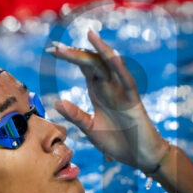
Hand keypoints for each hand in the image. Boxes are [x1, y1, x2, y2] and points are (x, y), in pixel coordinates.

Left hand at [48, 30, 168, 172]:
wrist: (141, 157)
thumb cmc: (118, 143)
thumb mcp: (91, 129)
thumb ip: (76, 116)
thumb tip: (57, 102)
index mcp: (99, 92)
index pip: (84, 68)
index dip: (69, 57)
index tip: (51, 50)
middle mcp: (110, 87)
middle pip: (93, 63)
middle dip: (75, 54)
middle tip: (56, 48)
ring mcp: (123, 92)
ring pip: (111, 65)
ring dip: (99, 51)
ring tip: (88, 36)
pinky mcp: (134, 100)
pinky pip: (127, 80)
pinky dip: (119, 66)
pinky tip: (111, 55)